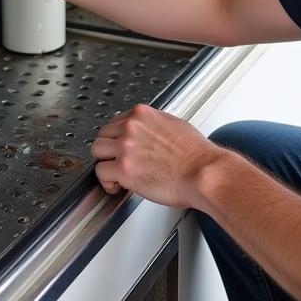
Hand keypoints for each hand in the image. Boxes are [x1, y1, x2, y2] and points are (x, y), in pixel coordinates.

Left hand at [90, 104, 225, 208]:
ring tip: (114, 174)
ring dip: (105, 163)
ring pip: (97, 151)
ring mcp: (126, 147)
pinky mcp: (124, 169)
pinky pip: (101, 173)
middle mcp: (131, 127)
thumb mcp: (175, 125)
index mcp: (143, 114)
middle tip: (117, 161)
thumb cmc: (196, 155)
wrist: (203, 172)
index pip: (116, 121)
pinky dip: (106, 182)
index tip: (120, 147)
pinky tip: (116, 186)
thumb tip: (150, 132)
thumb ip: (155, 125)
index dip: (117, 138)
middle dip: (109, 150)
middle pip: (103, 134)